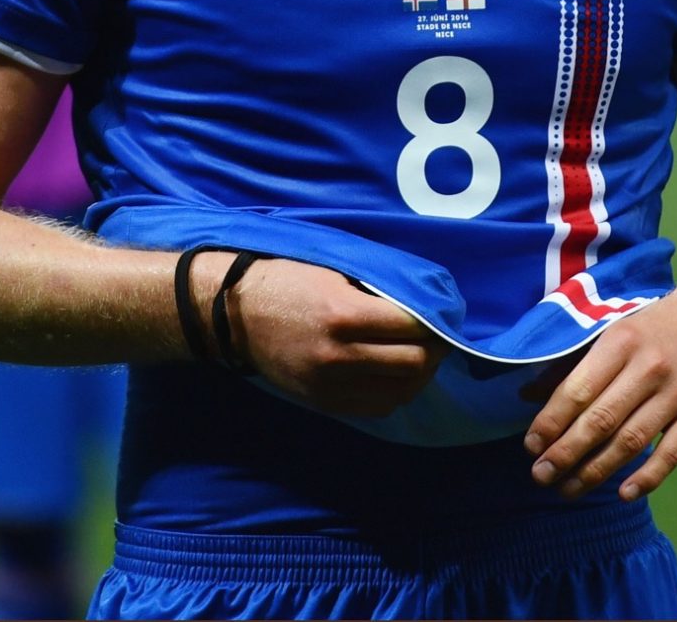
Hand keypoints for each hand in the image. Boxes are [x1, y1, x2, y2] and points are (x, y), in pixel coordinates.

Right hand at [197, 254, 448, 417]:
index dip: (436, 321)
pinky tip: (397, 374)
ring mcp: (330, 384)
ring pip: (400, 391)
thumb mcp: (333, 270)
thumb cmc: (286, 278)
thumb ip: (376, 289)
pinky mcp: (323, 402)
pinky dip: (396, 391)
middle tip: (438, 335)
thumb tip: (423, 300)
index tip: (443, 312)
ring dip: (420, 374)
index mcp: (343, 314)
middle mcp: (339, 354)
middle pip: (413, 364)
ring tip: (423, 355)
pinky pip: (376, 407)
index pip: (412, 327)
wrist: (233, 313)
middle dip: (434, 349)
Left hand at [521, 283, 676, 501]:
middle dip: (566, 453)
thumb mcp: (613, 334)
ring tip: (569, 489)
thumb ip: (573, 366)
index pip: (578, 389)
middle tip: (541, 476)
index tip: (531, 446)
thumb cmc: (654, 330)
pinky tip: (623, 493)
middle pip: (601, 419)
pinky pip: (671, 453)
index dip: (551, 421)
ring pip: (631, 441)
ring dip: (597, 471)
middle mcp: (648, 366)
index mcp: (620, 342)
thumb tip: (526, 395)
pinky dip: (647, 477)